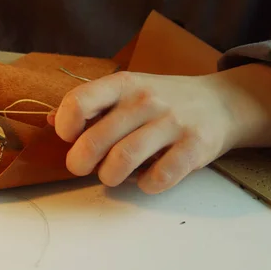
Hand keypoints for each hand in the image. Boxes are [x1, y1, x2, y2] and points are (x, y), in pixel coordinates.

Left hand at [47, 64, 270, 193]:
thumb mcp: (125, 91)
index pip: (79, 101)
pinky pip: (158, 177)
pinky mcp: (194, 147)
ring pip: (123, 160)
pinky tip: (143, 179)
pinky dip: (144, 185)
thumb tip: (50, 120)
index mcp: (122, 84)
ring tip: (110, 176)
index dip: (65, 126)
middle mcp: (145, 100)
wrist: (220, 103)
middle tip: (81, 167)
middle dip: (80, 162)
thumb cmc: (160, 100)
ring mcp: (172, 123)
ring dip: (109, 176)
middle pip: (96, 139)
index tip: (68, 137)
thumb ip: (90, 105)